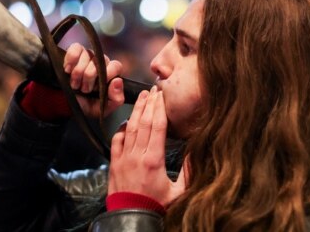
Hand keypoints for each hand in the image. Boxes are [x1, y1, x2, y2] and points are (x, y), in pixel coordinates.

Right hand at [63, 43, 124, 117]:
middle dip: (89, 77)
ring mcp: (87, 55)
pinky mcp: (74, 51)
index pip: (116, 66)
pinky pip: (75, 48)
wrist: (64, 104)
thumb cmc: (85, 104)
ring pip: (87, 55)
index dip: (107, 75)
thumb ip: (116, 99)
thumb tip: (118, 81)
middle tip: (83, 90)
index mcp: (110, 73)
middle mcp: (100, 62)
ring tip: (74, 84)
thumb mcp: (103, 108)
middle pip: (99, 61)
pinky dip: (71, 60)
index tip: (97, 87)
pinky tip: (68, 70)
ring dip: (78, 72)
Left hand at [108, 86, 187, 205]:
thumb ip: (188, 172)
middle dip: (149, 104)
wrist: (131, 219)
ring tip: (141, 97)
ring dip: (136, 111)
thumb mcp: (179, 192)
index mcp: (154, 160)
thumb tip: (195, 153)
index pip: (158, 126)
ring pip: (130, 128)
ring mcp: (124, 158)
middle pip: (144, 122)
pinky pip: (116, 141)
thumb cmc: (156, 206)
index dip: (160, 108)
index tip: (161, 95)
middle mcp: (138, 155)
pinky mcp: (114, 163)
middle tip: (152, 90)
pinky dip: (121, 128)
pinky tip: (126, 121)